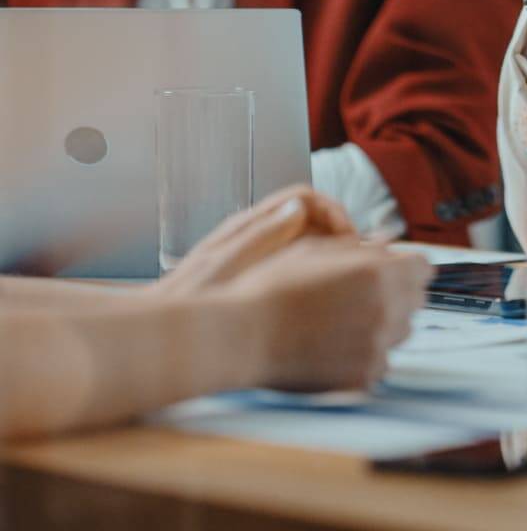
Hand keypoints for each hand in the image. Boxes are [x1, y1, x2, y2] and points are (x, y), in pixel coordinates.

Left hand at [155, 185, 355, 297]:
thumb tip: (301, 207)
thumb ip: (263, 235)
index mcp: (250, 225)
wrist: (160, 336)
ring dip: (335, 259)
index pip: (306, 198)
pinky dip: (322, 279)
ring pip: (312, 245)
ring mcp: (261, 258)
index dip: (335, 215)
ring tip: (349, 285)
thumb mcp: (226, 267)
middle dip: (342, 238)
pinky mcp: (264, 283)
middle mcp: (258, 236)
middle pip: (315, 219)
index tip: (350, 243)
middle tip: (358, 267)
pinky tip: (330, 302)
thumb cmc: (186, 303)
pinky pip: (303, 270)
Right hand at [227, 239, 430, 391]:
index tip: (391, 270)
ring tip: (344, 321)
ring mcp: (377, 346)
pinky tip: (335, 346)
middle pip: (416, 299)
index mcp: (379, 272)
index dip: (406, 266)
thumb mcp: (318, 251)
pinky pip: (381, 361)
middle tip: (361, 295)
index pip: (424, 267)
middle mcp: (386, 309)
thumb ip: (362, 249)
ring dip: (384, 324)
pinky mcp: (364, 376)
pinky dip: (367, 354)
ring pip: (401, 331)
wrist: (241, 337)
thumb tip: (390, 247)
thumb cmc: (274, 288)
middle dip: (398, 292)